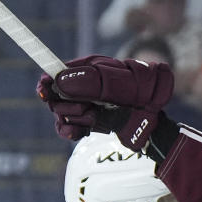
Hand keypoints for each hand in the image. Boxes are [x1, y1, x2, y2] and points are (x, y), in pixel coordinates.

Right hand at [37, 55, 173, 150]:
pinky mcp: (90, 122)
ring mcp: (86, 104)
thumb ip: (91, 81)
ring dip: (73, 118)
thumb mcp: (120, 82)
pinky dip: (71, 131)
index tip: (45, 90)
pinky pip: (68, 127)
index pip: (58, 71)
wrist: (157, 119)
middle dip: (65, 104)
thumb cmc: (144, 92)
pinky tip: (78, 132)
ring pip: (61, 113)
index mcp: (89, 69)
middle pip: (56, 95)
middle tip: (86, 109)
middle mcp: (84, 85)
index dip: (48, 81)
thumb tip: (59, 81)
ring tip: (93, 119)